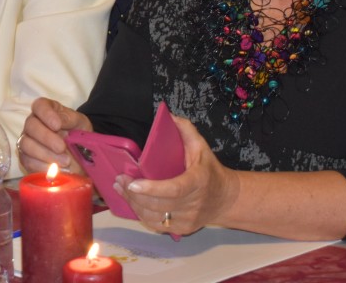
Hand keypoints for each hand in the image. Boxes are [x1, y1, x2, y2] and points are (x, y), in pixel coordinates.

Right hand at [17, 97, 92, 173]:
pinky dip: (42, 167)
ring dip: (45, 154)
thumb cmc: (79, 135)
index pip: (40, 105)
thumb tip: (59, 122)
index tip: (57, 125)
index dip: (46, 114)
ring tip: (64, 162)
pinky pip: (28, 162)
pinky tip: (56, 170)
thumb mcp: (80, 124)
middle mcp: (33, 123)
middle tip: (61, 147)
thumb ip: (69, 120)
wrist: (81, 157)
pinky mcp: (26, 158)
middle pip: (30, 125)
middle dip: (46, 137)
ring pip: (26, 144)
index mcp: (47, 110)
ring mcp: (27, 140)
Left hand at [114, 115, 238, 235]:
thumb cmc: (210, 170)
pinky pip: (157, 225)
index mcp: (198, 182)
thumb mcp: (202, 147)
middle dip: (134, 194)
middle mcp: (194, 204)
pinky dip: (141, 214)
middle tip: (119, 180)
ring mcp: (188, 219)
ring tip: (120, 188)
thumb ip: (186, 131)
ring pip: (155, 217)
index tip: (132, 182)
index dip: (152, 188)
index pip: (174, 189)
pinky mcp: (182, 229)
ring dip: (133, 204)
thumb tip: (168, 116)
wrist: (226, 199)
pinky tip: (132, 201)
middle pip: (159, 205)